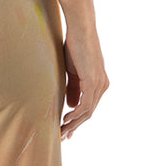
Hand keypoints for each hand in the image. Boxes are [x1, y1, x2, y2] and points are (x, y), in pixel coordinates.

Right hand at [59, 26, 108, 141]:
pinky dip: (76, 113)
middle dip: (75, 126)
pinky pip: (85, 103)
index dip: (78, 120)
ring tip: (62, 130)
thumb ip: (73, 88)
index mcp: (99, 83)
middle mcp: (102, 85)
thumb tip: (72, 105)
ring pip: (87, 111)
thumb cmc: (75, 46)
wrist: (81, 29)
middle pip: (89, 113)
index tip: (67, 129)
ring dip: (74, 123)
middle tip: (63, 136)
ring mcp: (99, 84)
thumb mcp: (73, 72)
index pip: (89, 107)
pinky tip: (66, 118)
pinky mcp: (93, 81)